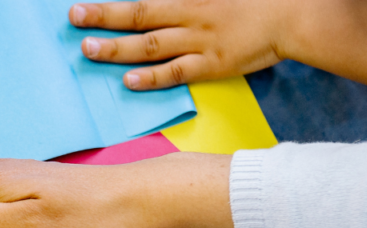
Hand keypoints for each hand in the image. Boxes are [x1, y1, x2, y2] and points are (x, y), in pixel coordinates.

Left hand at [70, 0, 298, 89]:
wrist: (292, 16)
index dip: (115, 0)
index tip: (87, 2)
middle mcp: (190, 14)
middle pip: (138, 15)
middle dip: (104, 16)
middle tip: (74, 18)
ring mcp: (199, 41)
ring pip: (150, 45)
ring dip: (117, 48)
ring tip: (89, 49)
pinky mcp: (211, 64)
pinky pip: (175, 73)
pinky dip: (151, 78)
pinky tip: (127, 81)